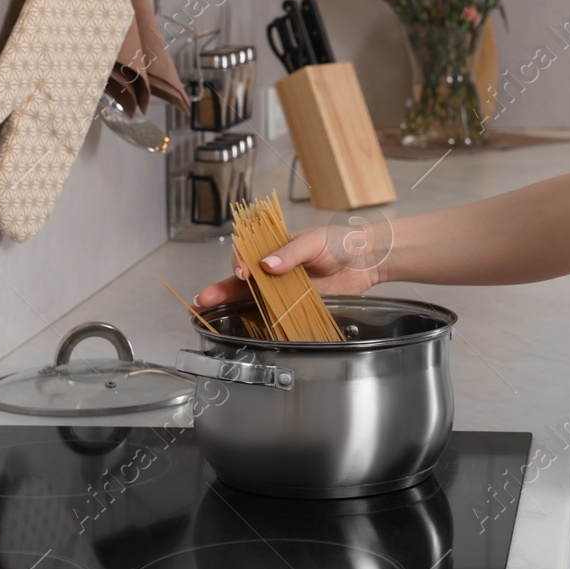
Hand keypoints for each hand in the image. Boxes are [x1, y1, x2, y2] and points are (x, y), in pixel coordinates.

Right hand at [193, 222, 385, 308]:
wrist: (366, 260)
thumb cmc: (340, 242)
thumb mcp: (315, 241)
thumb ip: (292, 252)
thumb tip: (267, 264)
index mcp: (275, 247)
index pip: (249, 254)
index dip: (242, 263)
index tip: (243, 272)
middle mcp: (274, 269)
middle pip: (242, 280)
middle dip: (221, 290)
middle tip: (203, 300)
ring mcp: (283, 289)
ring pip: (253, 299)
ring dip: (231, 307)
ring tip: (207, 315)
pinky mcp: (294, 305)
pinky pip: (274, 314)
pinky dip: (258, 321)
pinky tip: (242, 328)